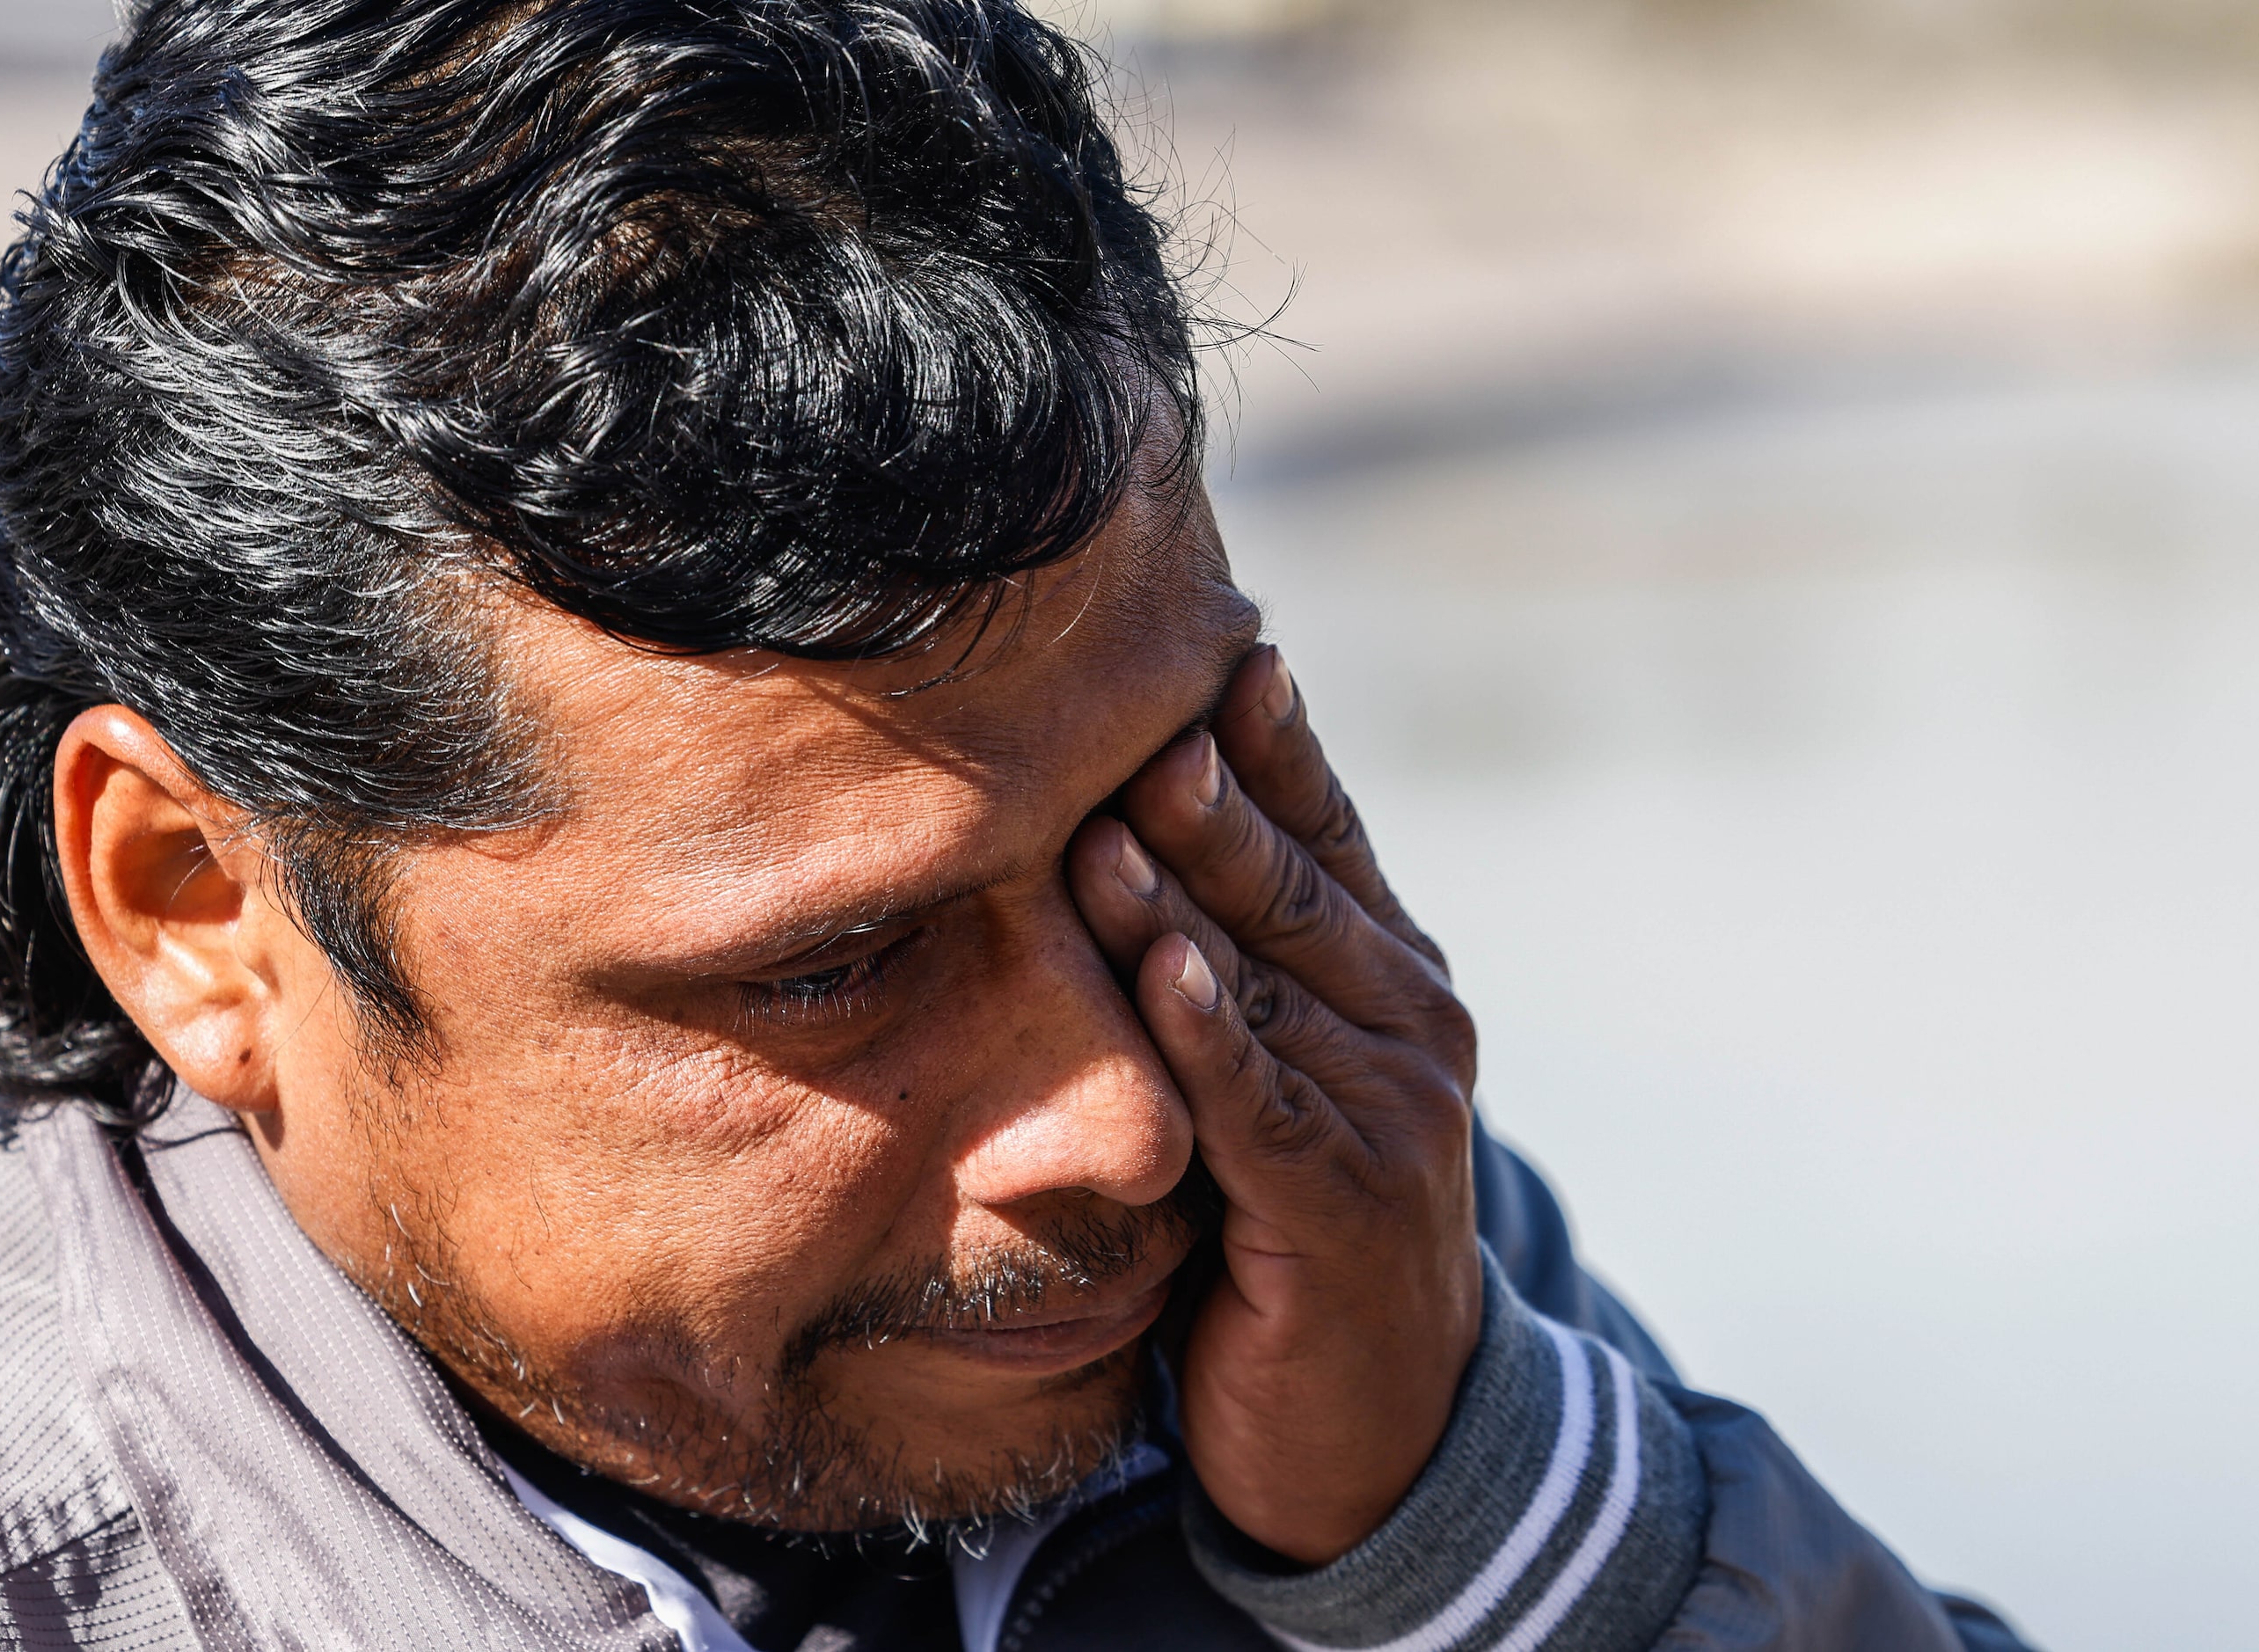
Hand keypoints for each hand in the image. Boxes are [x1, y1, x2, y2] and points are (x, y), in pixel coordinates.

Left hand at [1067, 645, 1482, 1565]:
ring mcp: (1390, 1114)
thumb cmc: (1296, 1233)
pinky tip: (1162, 968)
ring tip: (1114, 802)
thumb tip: (1136, 839)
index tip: (1223, 645)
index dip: (1274, 742)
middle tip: (1135, 699)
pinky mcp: (1342, 1206)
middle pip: (1293, 883)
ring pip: (1270, 976)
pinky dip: (1209, 1034)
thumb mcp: (1282, 1079)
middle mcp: (1412, 1025)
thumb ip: (1240, 971)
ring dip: (1185, 890)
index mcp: (1395, 979)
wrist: (1378, 1430)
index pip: (1329, 833)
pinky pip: (1260, 1103)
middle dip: (1211, 790)